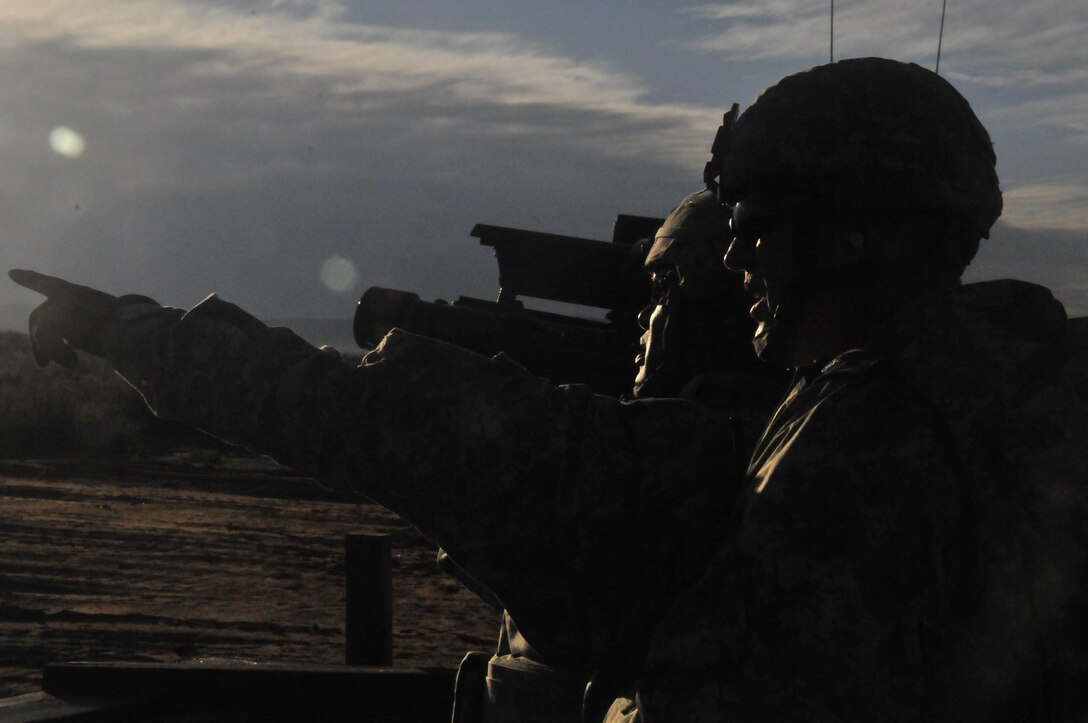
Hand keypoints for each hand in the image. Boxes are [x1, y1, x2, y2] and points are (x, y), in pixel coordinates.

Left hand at [8, 269, 156, 367]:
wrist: (134, 331)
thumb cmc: (128, 331)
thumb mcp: (102, 323)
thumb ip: (81, 325)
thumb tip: (68, 339)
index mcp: (79, 292)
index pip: (49, 284)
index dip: (30, 278)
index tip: (11, 273)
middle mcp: (67, 295)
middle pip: (38, 315)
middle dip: (37, 341)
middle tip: (42, 364)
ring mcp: (61, 305)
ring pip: (43, 330)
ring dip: (54, 351)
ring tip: (71, 364)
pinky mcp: (58, 318)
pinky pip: (48, 340)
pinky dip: (59, 354)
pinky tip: (73, 364)